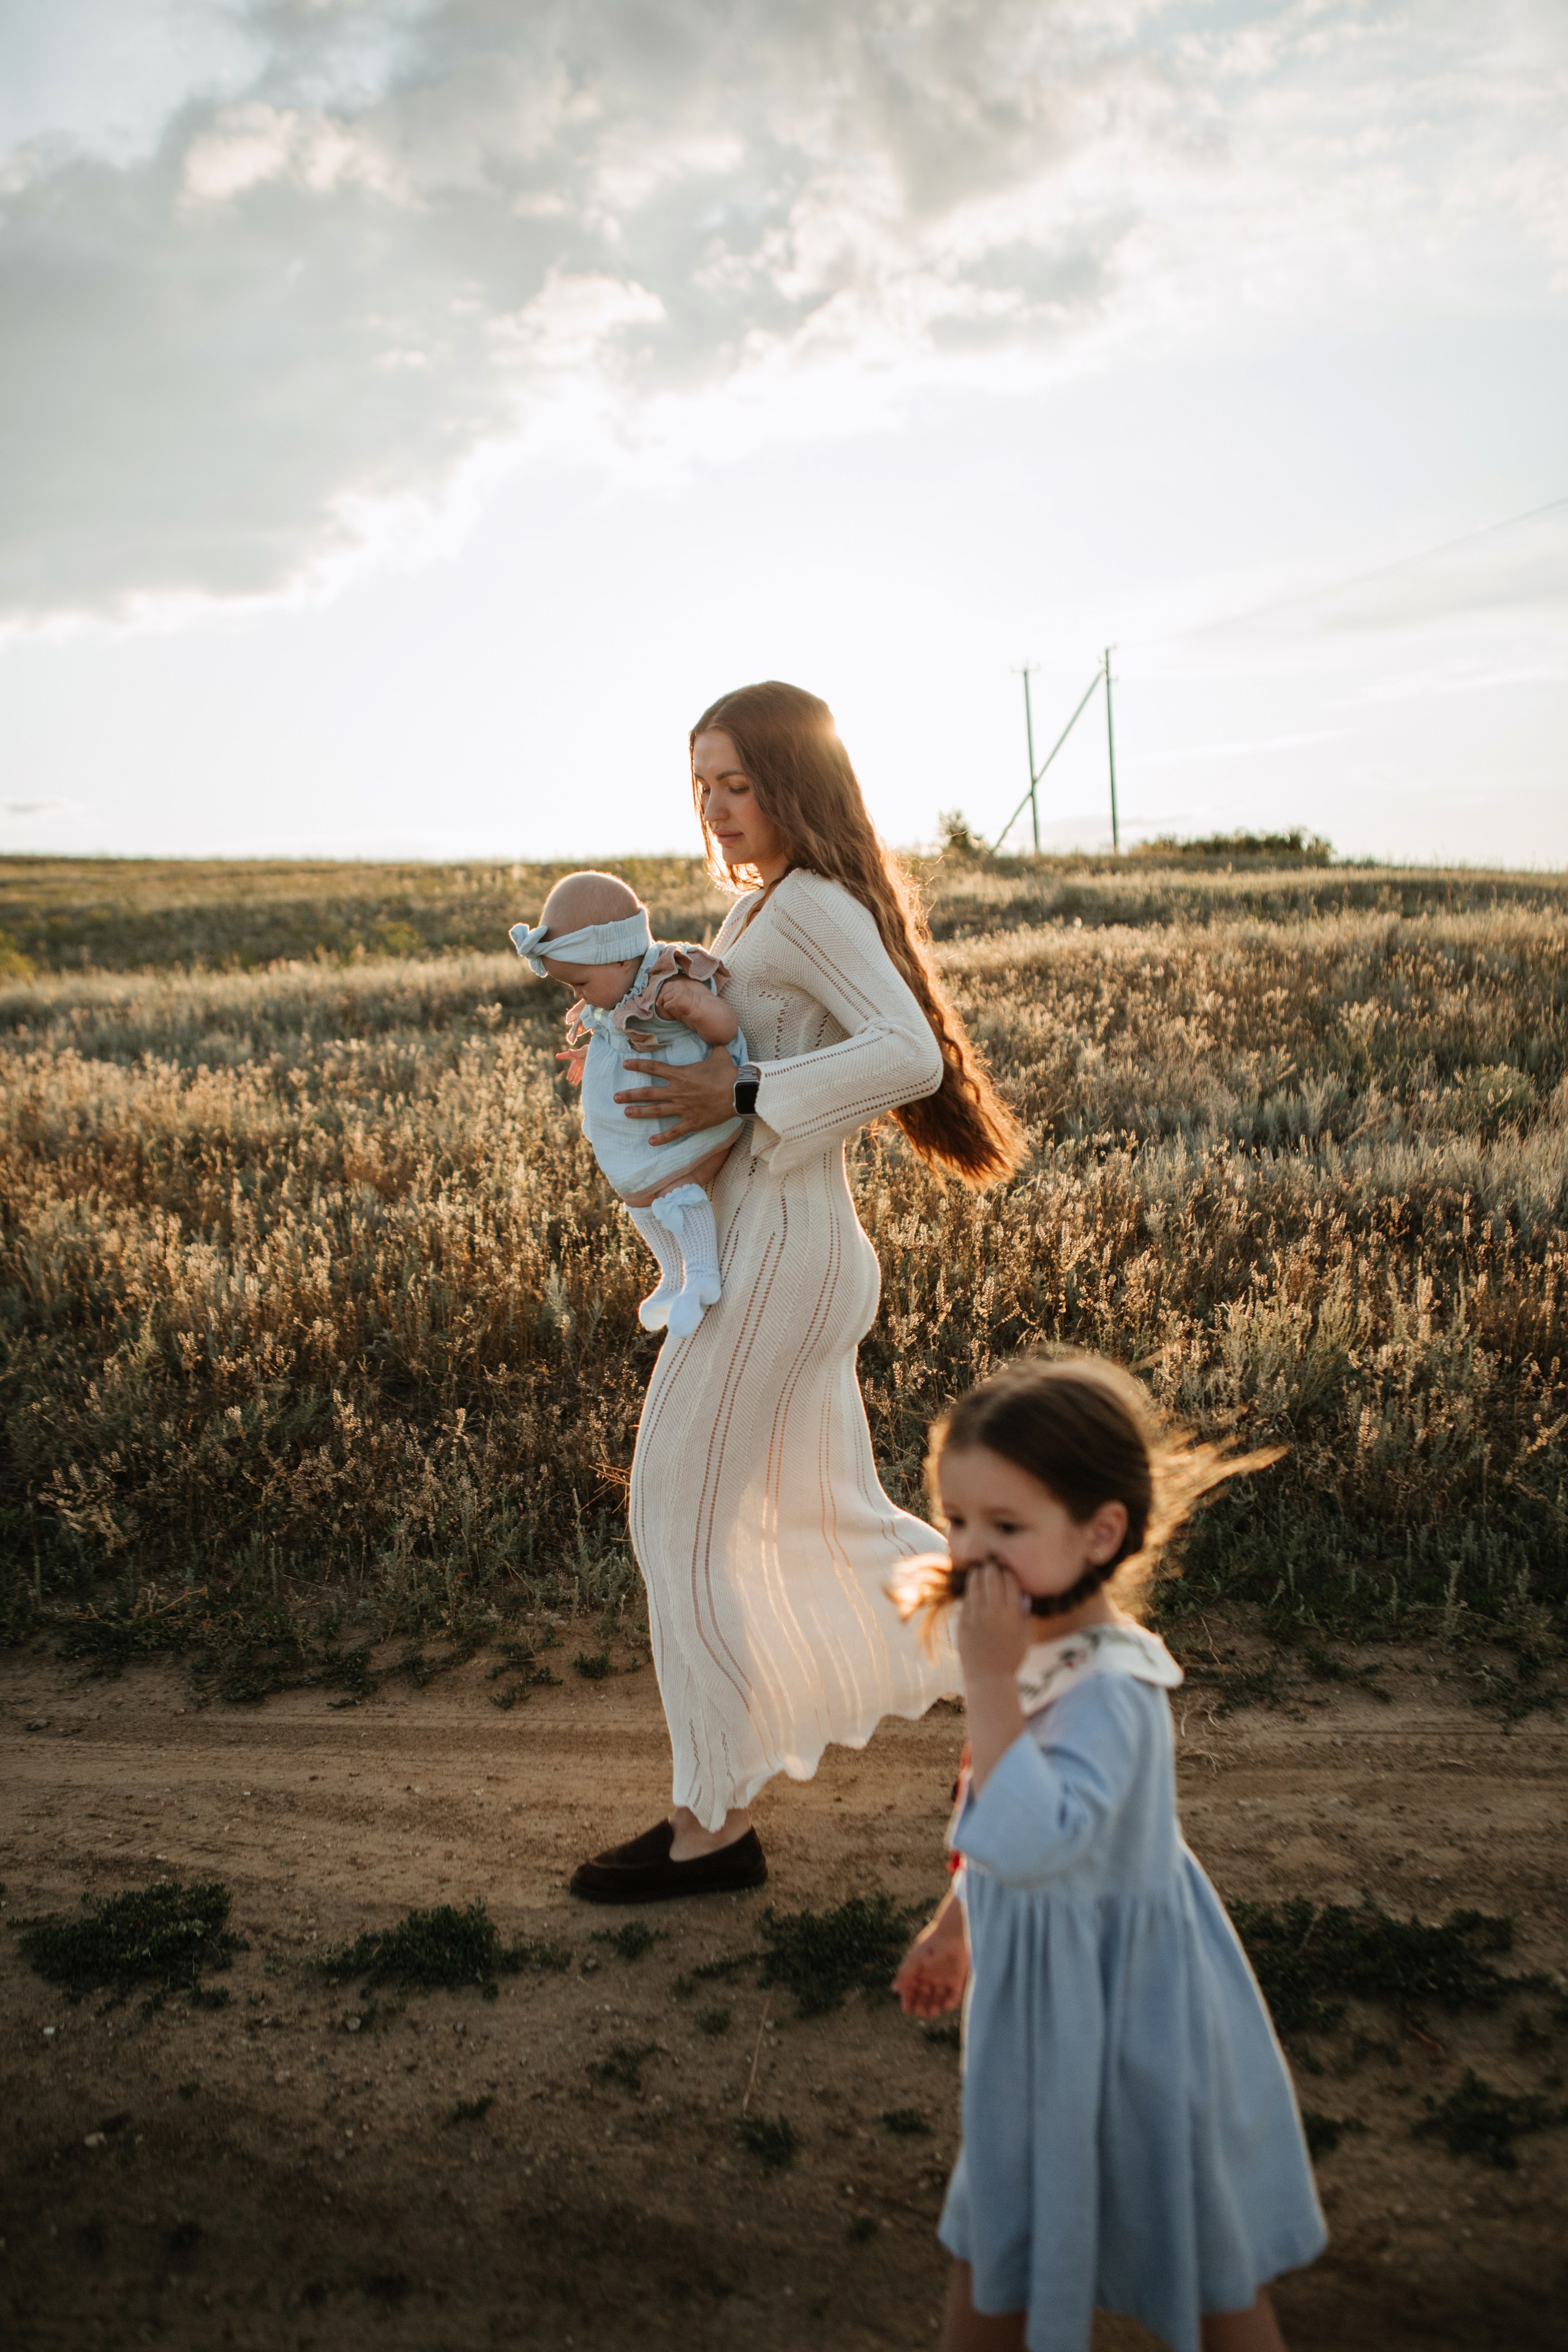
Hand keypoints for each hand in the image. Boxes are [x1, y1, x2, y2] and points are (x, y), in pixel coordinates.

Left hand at [614, 1050, 738, 1145]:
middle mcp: (677, 1092)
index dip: (638, 1066)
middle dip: (630, 1095)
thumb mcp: (719, 1055)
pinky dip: (663, 1138)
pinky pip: (674, 1132)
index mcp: (680, 1074)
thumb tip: (717, 1039)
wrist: (738, 1092)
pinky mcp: (692, 1122)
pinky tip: (651, 1142)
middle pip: (648, 1093)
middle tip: (615, 1097)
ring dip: (640, 1113)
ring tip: (626, 1113)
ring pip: (656, 1111)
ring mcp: (683, 1108)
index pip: (654, 1068)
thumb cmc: (728, 1073)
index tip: (625, 1065)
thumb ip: (713, 1047)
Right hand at [894, 1897, 968, 2017]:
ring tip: (933, 2010)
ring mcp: (943, 1979)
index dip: (908, 2001)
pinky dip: (950, 2003)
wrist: (953, 1932)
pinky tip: (945, 2004)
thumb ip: (905, 1973)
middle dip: (921, 2007)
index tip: (907, 2009)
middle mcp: (929, 1977)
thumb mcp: (915, 1958)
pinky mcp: (957, 1979)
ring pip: (937, 2000)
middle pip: (923, 1998)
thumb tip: (894, 1989)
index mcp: (917, 1971)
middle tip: (921, 2010)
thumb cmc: (931, 1943)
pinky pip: (953, 1996)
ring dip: (934, 2008)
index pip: (910, 1991)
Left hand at [955, 1562, 1030, 1683]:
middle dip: (991, 1567)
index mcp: (1012, 1614)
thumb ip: (1024, 1615)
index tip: (1005, 1569)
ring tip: (979, 1570)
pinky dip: (969, 1591)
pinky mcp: (963, 1621)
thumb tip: (1023, 1596)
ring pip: (975, 1584)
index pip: (1010, 1581)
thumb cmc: (1011, 1659)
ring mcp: (976, 1615)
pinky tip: (971, 1588)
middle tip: (991, 1564)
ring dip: (977, 1574)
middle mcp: (994, 1611)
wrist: (988, 1678)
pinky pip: (966, 1600)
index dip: (1007, 1571)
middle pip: (991, 1577)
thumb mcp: (1025, 1637)